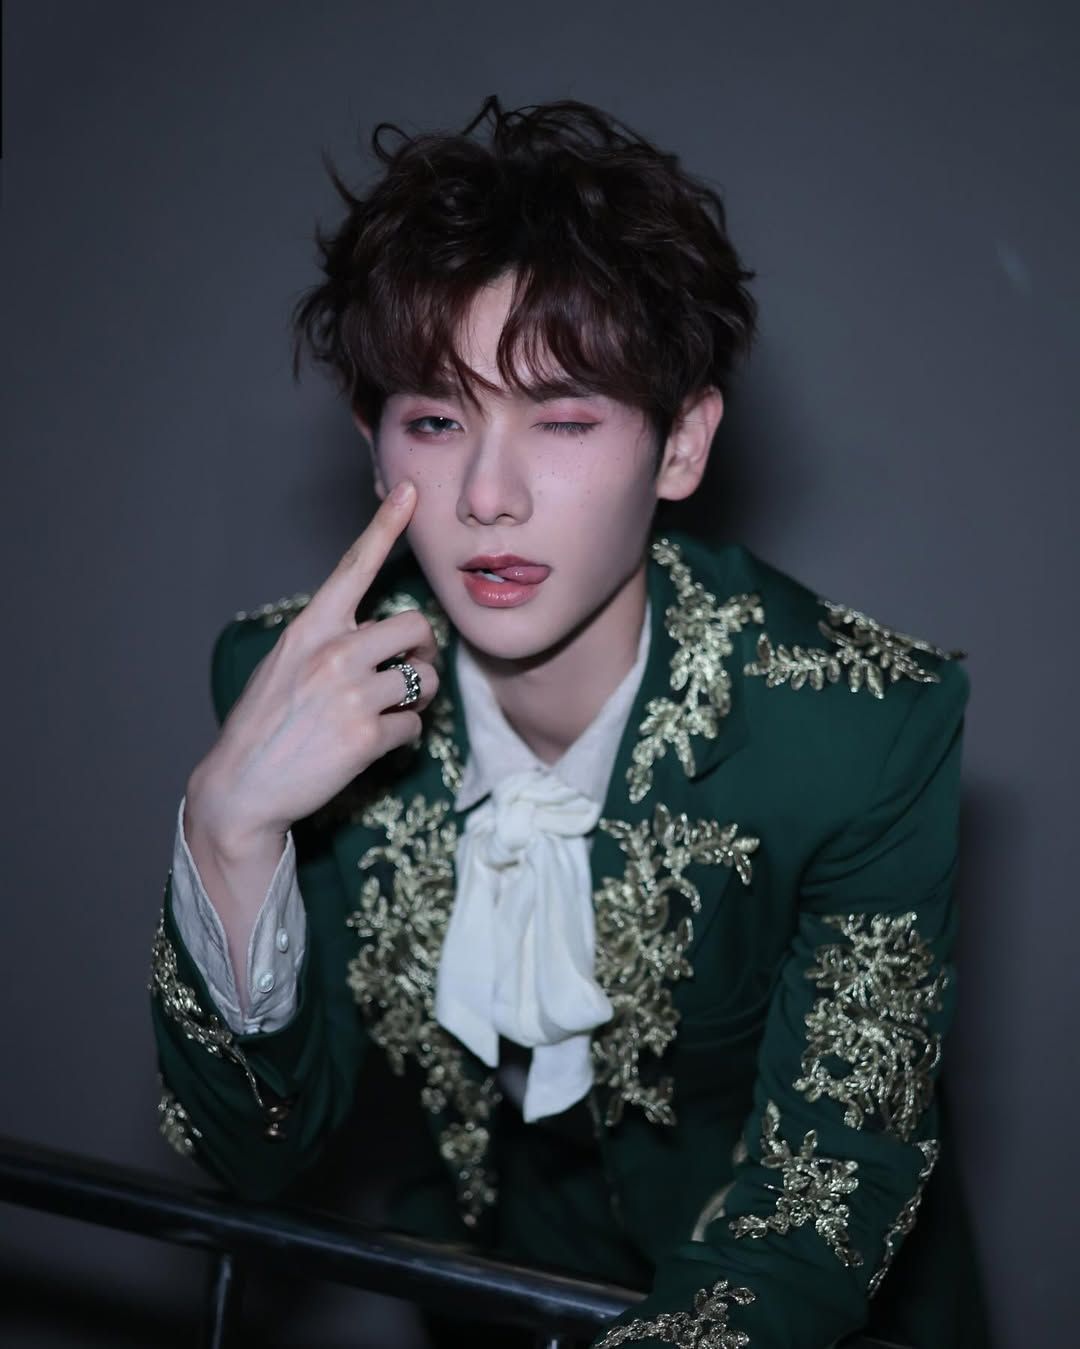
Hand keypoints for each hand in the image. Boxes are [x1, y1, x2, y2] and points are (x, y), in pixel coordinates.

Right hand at [186, 479, 437, 857]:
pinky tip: (377, 743)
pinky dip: (405, 735)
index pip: (353, 567)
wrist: (242, 788)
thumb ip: (328, 641)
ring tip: (391, 710)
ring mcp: (349, 695)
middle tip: (412, 668)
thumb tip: (382, 636)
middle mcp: (331, 653)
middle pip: (415, 625)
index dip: (384, 526)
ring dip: (419, 696)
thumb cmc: (265, 725)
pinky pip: (415, 724)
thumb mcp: (285, 665)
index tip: (409, 492)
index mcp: (309, 629)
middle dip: (423, 649)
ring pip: (424, 678)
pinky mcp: (365, 737)